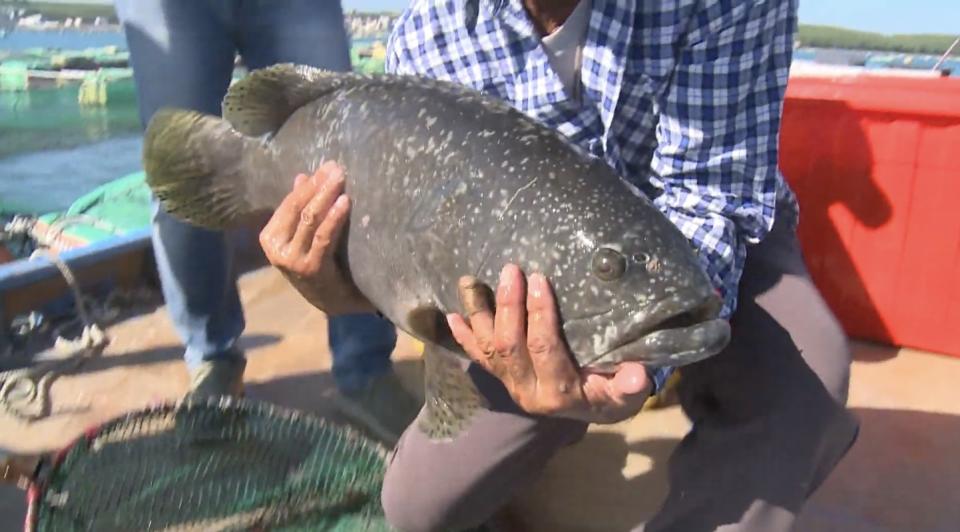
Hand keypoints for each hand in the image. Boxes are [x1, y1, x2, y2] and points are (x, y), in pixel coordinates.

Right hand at [259, 162, 374, 315]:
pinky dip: (334, 217)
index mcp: (270, 237)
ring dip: (327, 196)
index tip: (328, 166)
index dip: (309, 183)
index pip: (289, 202)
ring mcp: (292, 260)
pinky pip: (323, 237)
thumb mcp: (306, 235)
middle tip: (337, 168)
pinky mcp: (310, 268)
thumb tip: (302, 175)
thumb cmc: (321, 263)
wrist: (334, 300)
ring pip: (310, 219)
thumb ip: (301, 208)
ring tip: (341, 179)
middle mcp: (276, 249)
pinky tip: (344, 203)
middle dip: (319, 185)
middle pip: (299, 208)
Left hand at [446, 264, 652, 423]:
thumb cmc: (614, 392)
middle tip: (509, 270)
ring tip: (470, 281)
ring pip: (487, 348)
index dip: (538, 314)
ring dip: (477, 314)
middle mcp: (527, 391)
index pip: (543, 348)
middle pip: (508, 345)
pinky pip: (478, 357)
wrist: (597, 410)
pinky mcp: (502, 377)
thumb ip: (632, 385)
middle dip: (507, 305)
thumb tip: (638, 375)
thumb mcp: (629, 392)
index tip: (538, 279)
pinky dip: (463, 337)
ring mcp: (511, 384)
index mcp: (558, 392)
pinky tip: (452, 316)